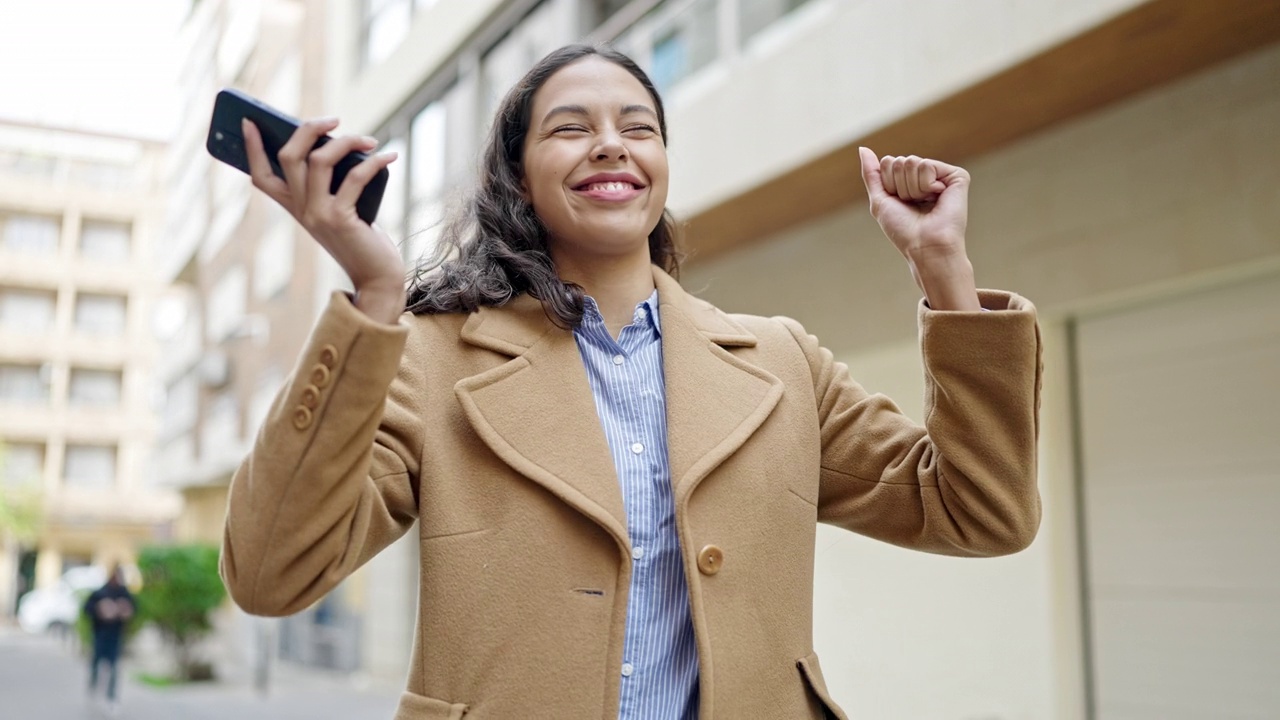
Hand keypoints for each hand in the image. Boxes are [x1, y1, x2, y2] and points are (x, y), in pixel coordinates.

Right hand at [243, 117, 404, 323]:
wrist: (377, 278)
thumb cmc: (361, 239)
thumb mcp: (338, 210)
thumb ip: (330, 185)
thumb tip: (339, 144)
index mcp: (294, 208)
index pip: (261, 177)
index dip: (252, 149)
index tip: (250, 122)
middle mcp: (301, 211)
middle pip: (288, 157)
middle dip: (308, 129)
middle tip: (333, 119)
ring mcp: (318, 215)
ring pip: (318, 160)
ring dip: (346, 141)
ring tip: (370, 141)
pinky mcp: (341, 219)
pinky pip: (355, 177)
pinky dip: (374, 162)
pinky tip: (389, 157)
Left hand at [858, 147, 979, 310]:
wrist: (924, 245)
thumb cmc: (903, 230)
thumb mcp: (880, 200)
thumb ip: (872, 174)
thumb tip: (863, 148)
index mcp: (909, 181)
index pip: (888, 163)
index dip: (888, 184)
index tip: (900, 203)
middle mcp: (926, 176)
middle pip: (898, 161)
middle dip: (899, 186)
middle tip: (913, 205)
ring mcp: (942, 175)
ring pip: (911, 162)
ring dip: (911, 188)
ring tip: (925, 203)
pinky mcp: (957, 176)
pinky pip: (927, 165)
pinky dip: (926, 185)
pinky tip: (937, 197)